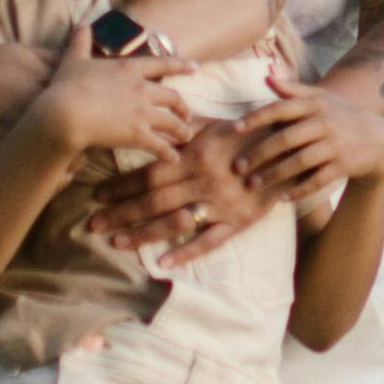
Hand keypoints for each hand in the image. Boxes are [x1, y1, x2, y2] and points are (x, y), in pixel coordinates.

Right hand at [36, 46, 190, 168]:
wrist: (66, 112)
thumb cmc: (67, 85)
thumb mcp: (74, 58)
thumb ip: (81, 41)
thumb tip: (81, 24)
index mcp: (129, 69)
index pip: (162, 64)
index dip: (180, 65)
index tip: (194, 68)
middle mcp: (142, 89)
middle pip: (173, 97)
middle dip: (183, 107)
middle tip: (187, 115)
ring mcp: (142, 112)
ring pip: (172, 122)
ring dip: (181, 131)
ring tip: (185, 137)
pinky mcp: (138, 134)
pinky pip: (160, 146)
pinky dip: (169, 153)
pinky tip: (173, 159)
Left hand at [104, 122, 265, 264]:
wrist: (291, 147)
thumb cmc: (248, 132)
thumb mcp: (215, 122)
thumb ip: (183, 127)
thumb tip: (154, 122)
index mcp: (195, 155)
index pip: (149, 172)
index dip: (121, 184)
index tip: (97, 194)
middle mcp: (204, 180)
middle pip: (154, 199)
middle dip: (120, 212)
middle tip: (92, 223)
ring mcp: (220, 203)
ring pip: (175, 222)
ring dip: (142, 233)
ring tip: (116, 242)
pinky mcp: (238, 221)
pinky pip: (209, 240)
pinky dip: (185, 251)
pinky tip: (162, 262)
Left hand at [216, 75, 383, 207]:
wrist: (378, 138)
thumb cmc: (340, 115)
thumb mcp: (320, 98)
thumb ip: (292, 89)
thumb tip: (267, 74)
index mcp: (314, 104)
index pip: (280, 109)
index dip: (256, 118)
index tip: (234, 128)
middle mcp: (324, 123)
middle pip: (285, 139)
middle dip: (259, 154)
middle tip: (237, 167)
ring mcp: (335, 145)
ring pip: (299, 162)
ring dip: (274, 174)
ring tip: (253, 184)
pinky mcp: (343, 165)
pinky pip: (317, 180)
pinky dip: (299, 190)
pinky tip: (282, 197)